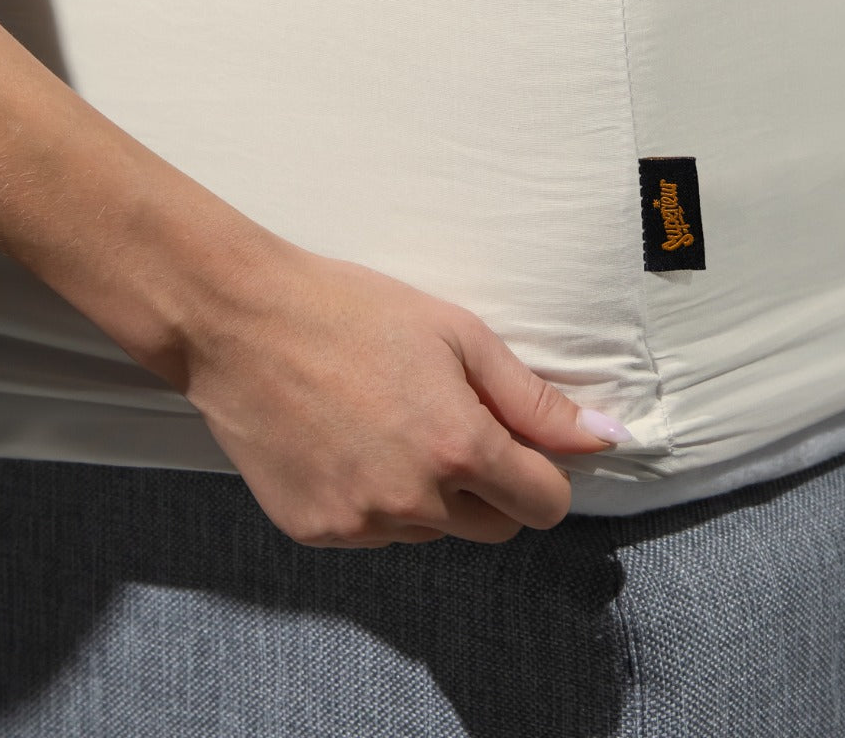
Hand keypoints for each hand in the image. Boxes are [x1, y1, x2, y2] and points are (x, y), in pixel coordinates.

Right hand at [182, 244, 627, 547]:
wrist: (240, 322)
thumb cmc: (354, 312)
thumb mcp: (458, 336)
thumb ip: (534, 399)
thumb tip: (605, 437)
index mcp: (459, 448)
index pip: (544, 505)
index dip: (544, 474)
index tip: (523, 444)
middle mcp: (414, 502)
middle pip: (494, 528)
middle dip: (491, 486)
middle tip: (451, 420)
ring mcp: (360, 523)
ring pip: (433, 532)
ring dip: (432, 494)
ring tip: (389, 422)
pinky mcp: (316, 532)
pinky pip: (375, 533)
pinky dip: (377, 500)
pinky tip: (349, 443)